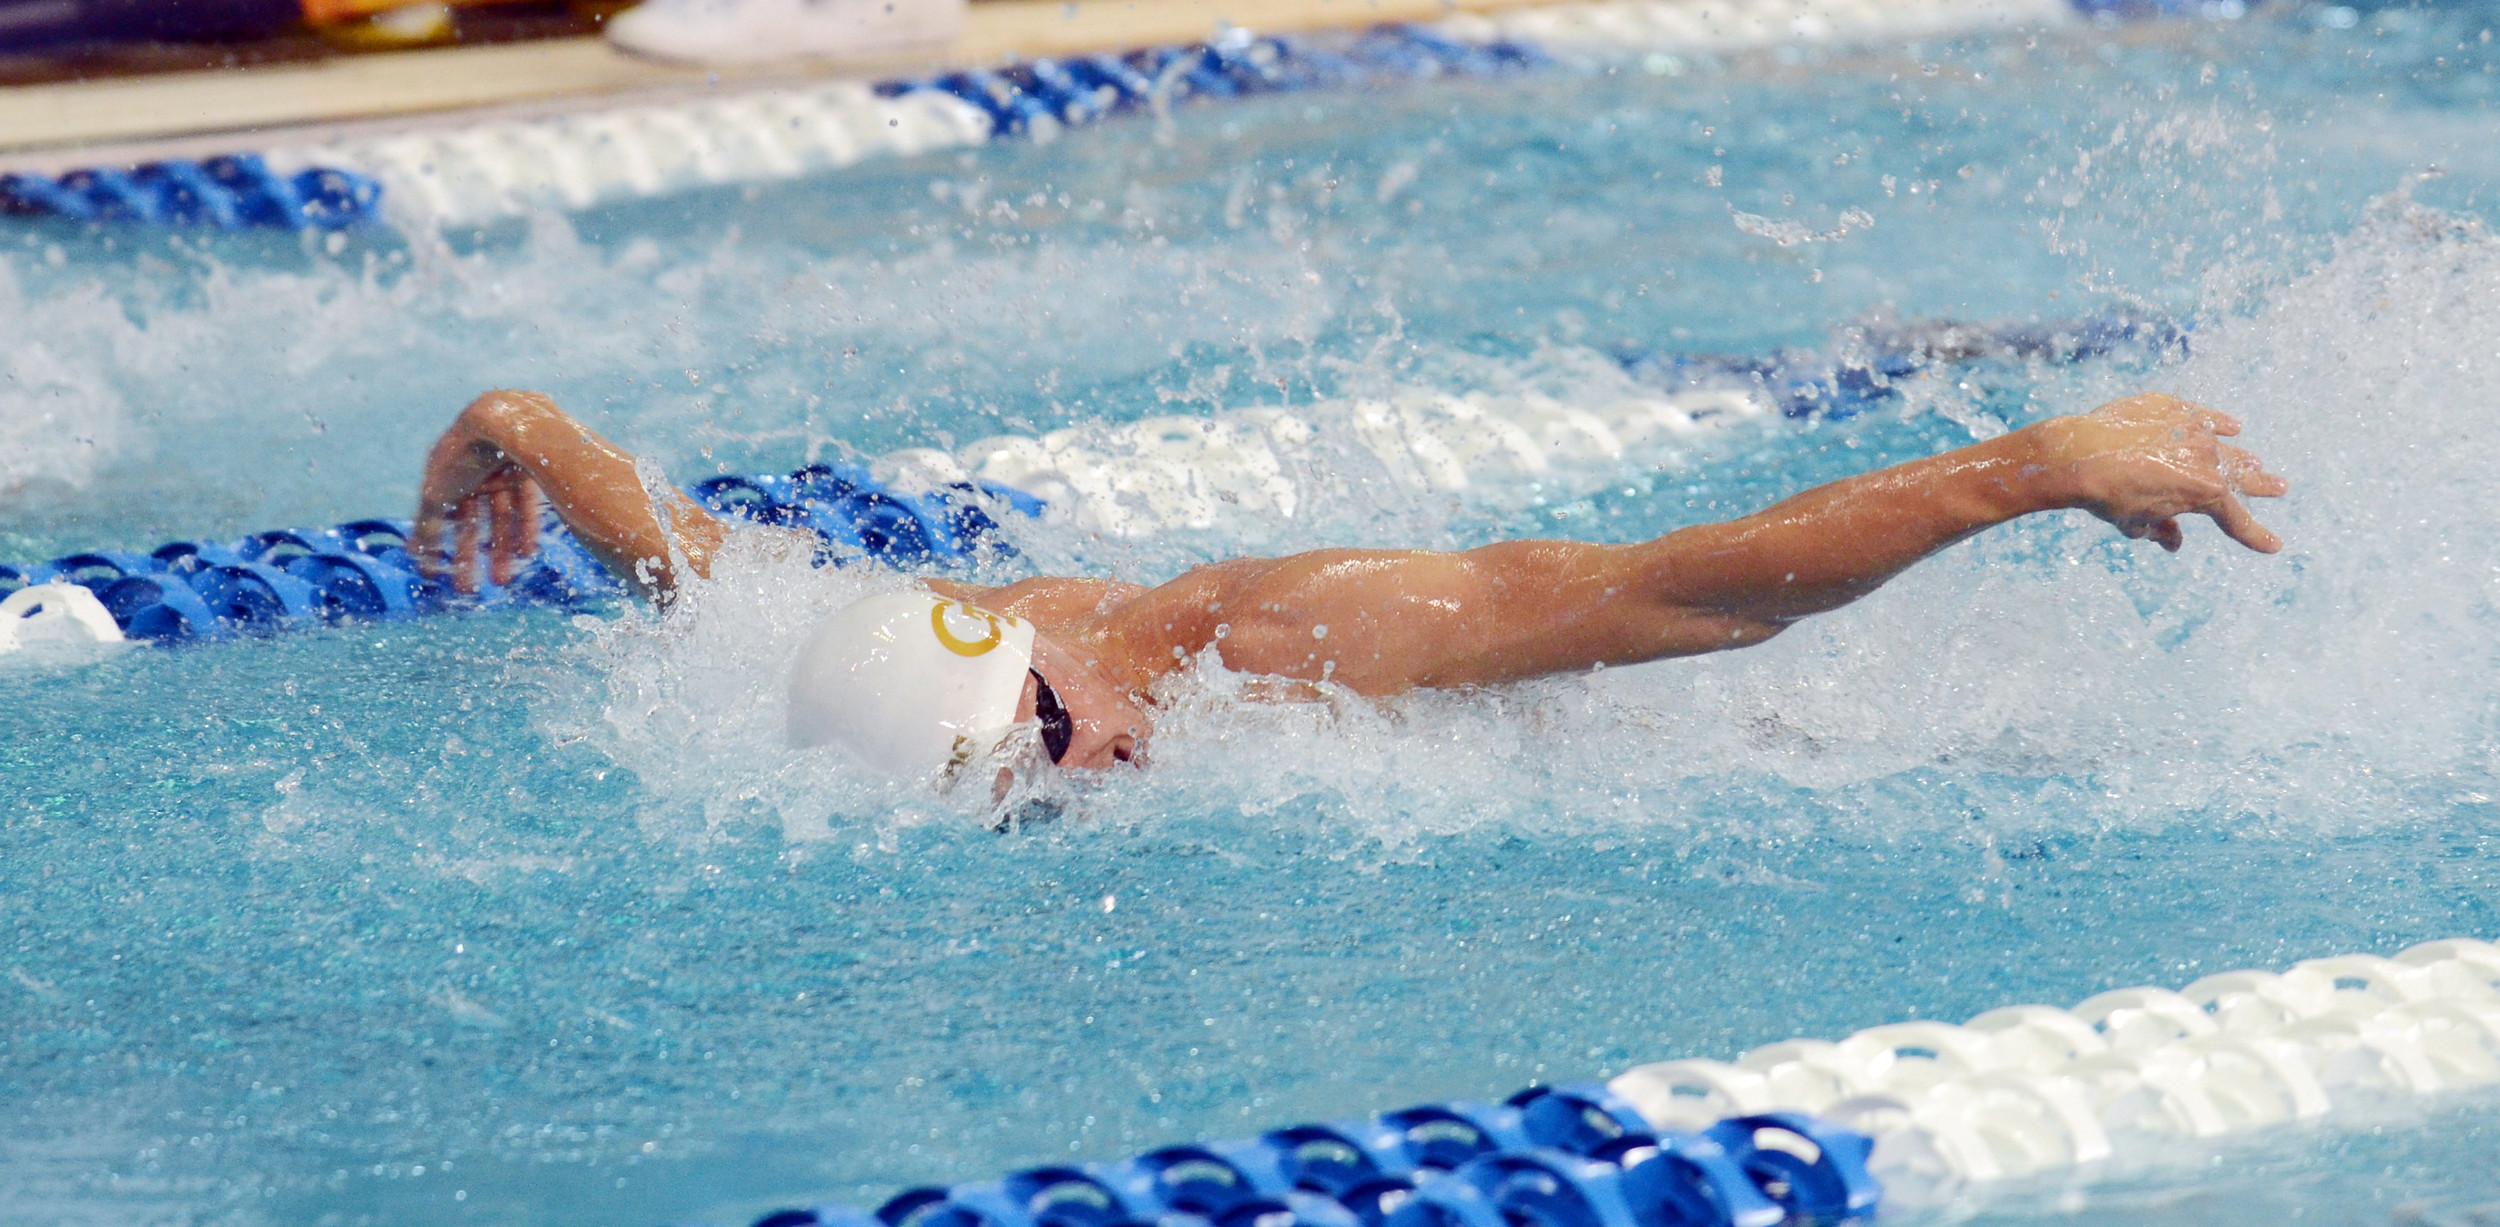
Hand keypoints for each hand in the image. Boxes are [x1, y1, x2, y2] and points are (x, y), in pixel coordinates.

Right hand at [411, 401, 544, 592]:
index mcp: (448, 475)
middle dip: (471, 556)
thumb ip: (427, 523)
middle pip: (473, 522)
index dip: (440, 546)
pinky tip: (526, 554)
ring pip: (502, 518)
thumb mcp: (437, 494)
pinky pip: (527, 506)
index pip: (444, 518)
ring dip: (500, 550)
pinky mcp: (531, 471)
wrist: (501, 423)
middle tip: (470, 590)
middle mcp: (475, 473)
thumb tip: (413, 552)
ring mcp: (503, 471)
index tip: (436, 575)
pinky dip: (526, 530)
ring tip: (502, 581)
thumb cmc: (461, 458)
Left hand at [2039, 392, 2288, 552]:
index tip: (2273, 546)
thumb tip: (2174, 542)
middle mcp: (2207, 458)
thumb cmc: (2106, 496)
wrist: (2079, 456)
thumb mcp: (2136, 524)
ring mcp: (2191, 429)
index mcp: (2205, 493)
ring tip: (2254, 462)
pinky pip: (2201, 416)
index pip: (2236, 520)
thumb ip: (2161, 531)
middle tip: (2279, 488)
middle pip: (2242, 476)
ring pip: (2223, 445)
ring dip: (2238, 456)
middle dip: (2261, 485)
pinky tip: (2231, 426)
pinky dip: (2216, 422)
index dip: (2254, 536)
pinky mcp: (2171, 408)